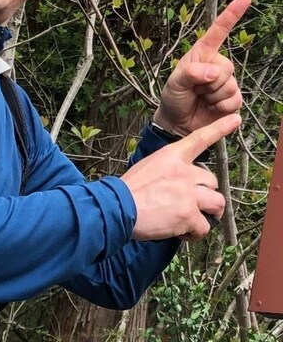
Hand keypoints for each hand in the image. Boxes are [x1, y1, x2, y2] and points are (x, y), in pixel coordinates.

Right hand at [122, 114, 240, 240]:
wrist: (117, 206)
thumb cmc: (128, 190)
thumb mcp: (147, 167)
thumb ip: (168, 171)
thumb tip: (179, 185)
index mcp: (171, 156)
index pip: (199, 139)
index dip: (219, 128)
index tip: (235, 120)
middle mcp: (183, 171)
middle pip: (212, 181)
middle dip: (204, 194)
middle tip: (189, 204)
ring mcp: (188, 193)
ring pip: (217, 203)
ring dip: (207, 213)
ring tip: (192, 219)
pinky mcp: (188, 214)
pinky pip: (205, 226)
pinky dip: (195, 232)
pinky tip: (181, 231)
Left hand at [154, 0, 250, 135]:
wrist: (177, 122)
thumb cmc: (173, 97)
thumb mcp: (174, 83)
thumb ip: (190, 74)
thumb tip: (213, 72)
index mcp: (202, 54)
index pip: (218, 31)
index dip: (232, 14)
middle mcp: (217, 65)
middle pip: (226, 68)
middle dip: (209, 82)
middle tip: (195, 89)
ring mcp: (226, 82)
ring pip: (231, 86)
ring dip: (212, 97)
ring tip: (200, 98)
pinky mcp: (233, 100)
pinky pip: (235, 101)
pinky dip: (221, 107)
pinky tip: (210, 108)